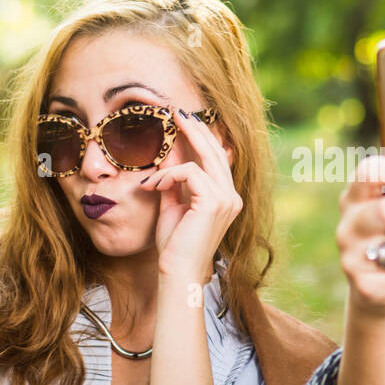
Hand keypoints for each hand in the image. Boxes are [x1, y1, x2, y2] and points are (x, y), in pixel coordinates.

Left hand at [138, 108, 241, 282]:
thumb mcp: (172, 203)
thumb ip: (173, 178)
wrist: (177, 272)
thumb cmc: (174, 245)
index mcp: (226, 198)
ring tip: (153, 169)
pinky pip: (188, 172)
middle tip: (175, 112)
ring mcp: (227, 198)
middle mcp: (232, 196)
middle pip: (215, 151)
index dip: (200, 137)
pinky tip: (153, 187)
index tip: (182, 120)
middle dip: (194, 129)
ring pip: (203, 159)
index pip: (215, 159)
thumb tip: (167, 151)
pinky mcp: (214, 201)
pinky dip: (167, 177)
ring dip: (171, 162)